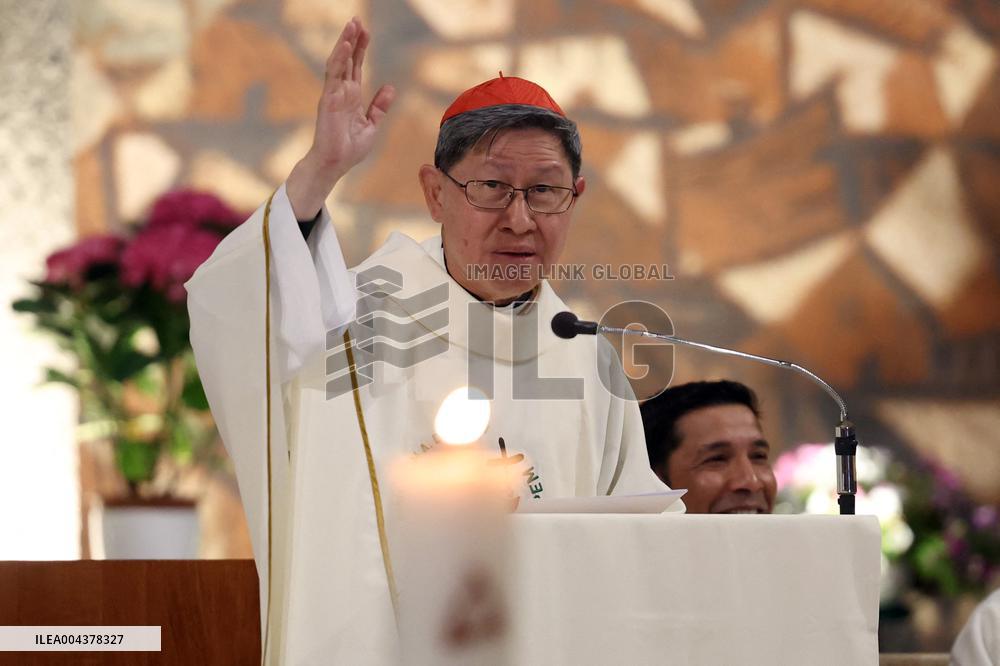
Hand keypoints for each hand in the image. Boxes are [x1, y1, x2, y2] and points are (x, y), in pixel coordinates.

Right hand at [286, 17, 394, 219]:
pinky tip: (347, 45)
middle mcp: (341, 92)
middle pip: (348, 59)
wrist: (335, 164)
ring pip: (339, 62)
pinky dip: (340, 58)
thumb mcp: (371, 125)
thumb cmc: (349, 149)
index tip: (366, 31)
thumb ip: (379, 107)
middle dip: (353, 39)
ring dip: (345, 43)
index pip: (356, 67)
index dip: (361, 49)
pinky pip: (334, 74)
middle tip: (358, 20)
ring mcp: (334, 94)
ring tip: (352, 25)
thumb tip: (390, 88)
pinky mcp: (329, 99)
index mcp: (351, 97)